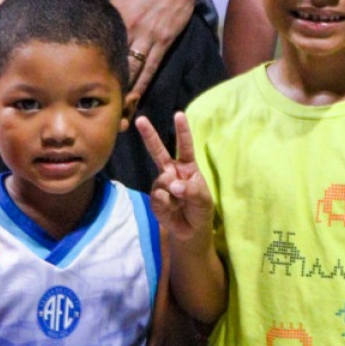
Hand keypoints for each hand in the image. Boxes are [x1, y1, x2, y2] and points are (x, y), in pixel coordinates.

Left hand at [91, 0, 198, 104]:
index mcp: (117, 12)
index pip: (99, 40)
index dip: (87, 57)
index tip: (74, 73)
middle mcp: (131, 29)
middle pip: (114, 59)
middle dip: (103, 79)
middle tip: (89, 99)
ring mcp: (148, 38)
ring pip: (132, 68)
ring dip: (123, 87)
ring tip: (111, 105)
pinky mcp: (163, 43)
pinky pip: (151, 67)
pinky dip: (143, 84)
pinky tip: (135, 96)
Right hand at [136, 113, 213, 243]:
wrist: (191, 231)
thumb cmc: (200, 209)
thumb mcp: (203, 199)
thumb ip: (191, 190)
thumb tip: (173, 185)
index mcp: (187, 166)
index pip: (185, 146)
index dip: (182, 131)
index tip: (179, 114)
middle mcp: (171, 171)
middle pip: (158, 151)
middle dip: (149, 135)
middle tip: (140, 120)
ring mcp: (161, 184)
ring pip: (162, 180)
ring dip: (174, 193)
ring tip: (182, 204)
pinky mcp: (154, 198)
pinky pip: (158, 196)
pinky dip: (168, 204)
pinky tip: (173, 210)